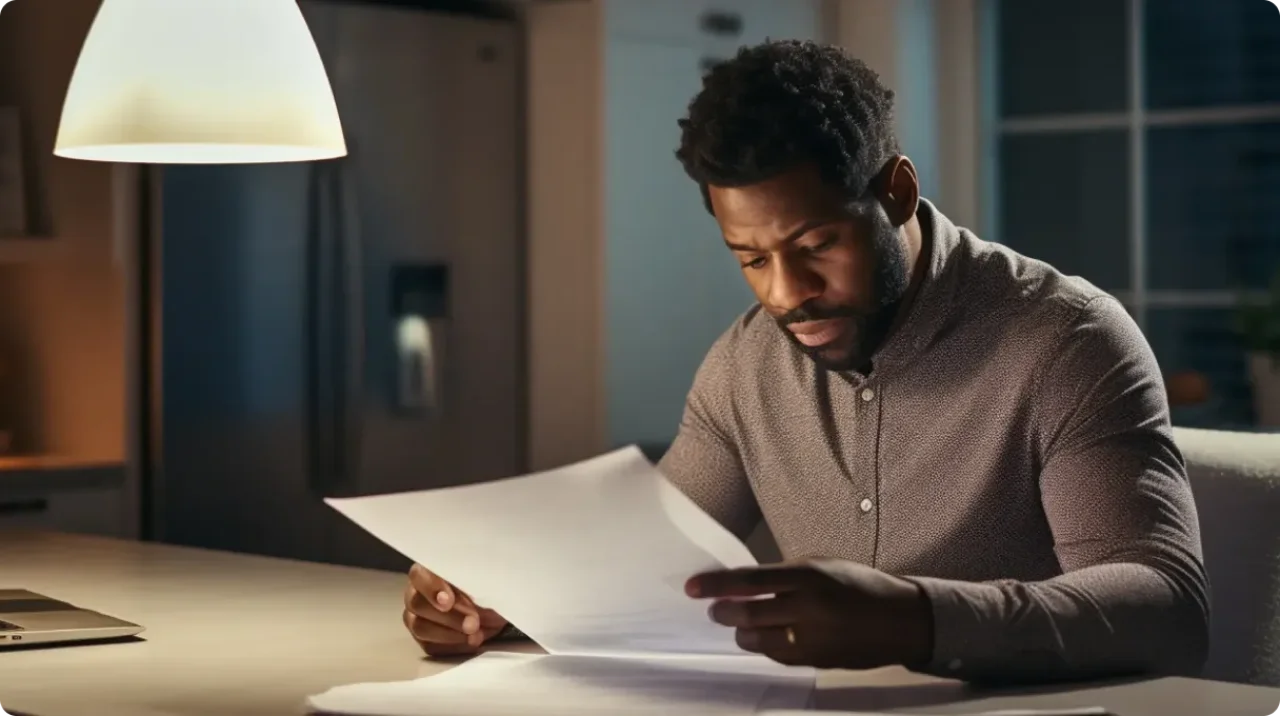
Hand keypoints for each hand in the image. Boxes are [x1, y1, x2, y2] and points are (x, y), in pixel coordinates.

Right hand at [403, 563, 507, 656]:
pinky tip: (470, 642)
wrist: (492, 607)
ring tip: (475, 636)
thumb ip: (477, 585)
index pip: (419, 576)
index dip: (432, 588)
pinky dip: (453, 645)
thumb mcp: (485, 580)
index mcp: (428, 570)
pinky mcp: (423, 639)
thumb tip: (482, 603)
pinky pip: (430, 646)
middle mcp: (416, 592)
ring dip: (450, 634)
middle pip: (418, 604)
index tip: (448, 602)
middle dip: (449, 616)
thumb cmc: (485, 585)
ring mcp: (416, 617)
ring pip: (420, 628)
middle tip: (473, 623)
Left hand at [686, 558, 933, 669]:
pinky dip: (763, 646)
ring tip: (740, 624)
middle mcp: (806, 608)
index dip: (716, 585)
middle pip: (747, 614)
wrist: (899, 620)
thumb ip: (784, 575)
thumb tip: (745, 584)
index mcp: (807, 576)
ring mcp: (811, 639)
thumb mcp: (821, 565)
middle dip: (723, 612)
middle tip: (715, 609)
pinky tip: (764, 636)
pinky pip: (776, 656)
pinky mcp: (815, 661)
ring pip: (757, 640)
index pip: (749, 580)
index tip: (692, 588)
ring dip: (741, 632)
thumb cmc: (857, 584)